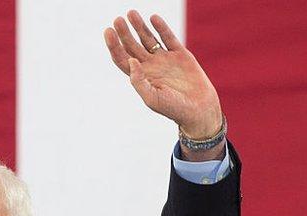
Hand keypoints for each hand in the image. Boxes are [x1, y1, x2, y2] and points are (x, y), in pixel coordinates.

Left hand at [104, 11, 222, 139]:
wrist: (198, 109)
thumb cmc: (173, 108)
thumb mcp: (152, 98)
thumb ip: (139, 81)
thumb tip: (130, 60)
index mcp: (141, 77)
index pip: (122, 58)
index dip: (114, 45)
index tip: (108, 31)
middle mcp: (150, 66)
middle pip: (132, 46)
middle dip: (124, 33)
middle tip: (118, 20)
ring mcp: (165, 59)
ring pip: (148, 39)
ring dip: (139, 27)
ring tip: (132, 14)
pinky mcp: (180, 55)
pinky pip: (168, 38)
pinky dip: (161, 27)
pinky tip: (153, 18)